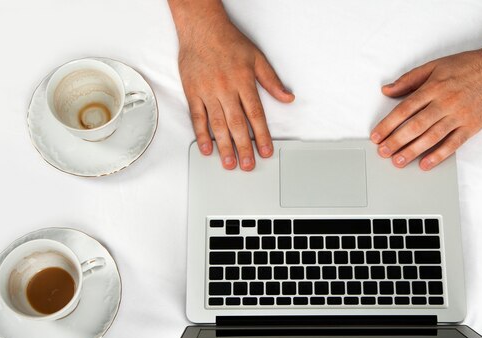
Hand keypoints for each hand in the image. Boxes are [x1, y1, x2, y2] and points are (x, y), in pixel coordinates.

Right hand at [178, 18, 293, 170]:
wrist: (202, 28)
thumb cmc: (229, 42)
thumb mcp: (257, 58)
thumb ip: (272, 81)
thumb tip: (288, 97)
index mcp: (243, 82)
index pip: (255, 115)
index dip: (261, 136)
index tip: (265, 151)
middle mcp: (226, 89)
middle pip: (237, 124)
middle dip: (243, 147)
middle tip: (247, 165)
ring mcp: (207, 92)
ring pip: (217, 124)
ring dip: (224, 146)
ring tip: (229, 163)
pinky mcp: (192, 92)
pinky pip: (197, 117)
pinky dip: (201, 134)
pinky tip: (207, 148)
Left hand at [371, 47, 481, 169]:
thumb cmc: (466, 66)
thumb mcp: (435, 65)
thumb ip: (409, 80)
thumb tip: (387, 90)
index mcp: (433, 87)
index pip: (404, 109)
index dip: (388, 124)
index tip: (376, 136)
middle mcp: (445, 102)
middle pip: (415, 125)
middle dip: (396, 141)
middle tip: (383, 152)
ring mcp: (459, 115)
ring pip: (432, 137)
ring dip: (413, 151)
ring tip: (398, 161)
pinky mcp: (472, 126)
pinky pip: (453, 143)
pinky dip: (439, 155)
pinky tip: (426, 164)